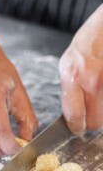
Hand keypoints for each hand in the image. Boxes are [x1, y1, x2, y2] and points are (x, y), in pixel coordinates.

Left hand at [60, 13, 102, 133]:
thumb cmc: (91, 40)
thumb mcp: (70, 62)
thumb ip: (71, 87)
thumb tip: (74, 113)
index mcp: (72, 76)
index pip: (73, 115)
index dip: (77, 127)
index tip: (79, 130)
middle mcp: (91, 79)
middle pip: (96, 121)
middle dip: (95, 123)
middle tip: (94, 117)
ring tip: (100, 98)